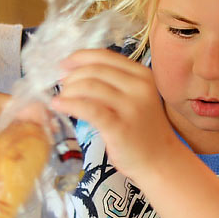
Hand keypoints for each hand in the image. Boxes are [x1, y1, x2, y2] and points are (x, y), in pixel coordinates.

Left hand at [51, 49, 180, 180]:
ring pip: (90, 86)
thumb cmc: (142, 130)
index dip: (80, 57)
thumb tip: (74, 71)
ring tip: (62, 98)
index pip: (106, 56)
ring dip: (69, 90)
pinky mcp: (120, 127)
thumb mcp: (135, 98)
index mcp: (143, 76)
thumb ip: (114, 83)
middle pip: (95, 70)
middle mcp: (140, 87)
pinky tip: (58, 105)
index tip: (64, 65)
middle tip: (62, 87)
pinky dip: (69, 104)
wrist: (160, 161)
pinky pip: (88, 109)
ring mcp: (132, 107)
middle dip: (72, 76)